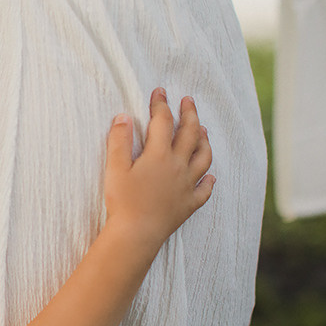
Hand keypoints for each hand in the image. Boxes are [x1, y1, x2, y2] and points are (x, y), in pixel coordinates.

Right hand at [103, 88, 214, 251]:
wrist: (137, 233)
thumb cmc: (123, 201)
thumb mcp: (115, 168)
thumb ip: (119, 140)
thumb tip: (124, 116)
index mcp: (159, 155)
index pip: (163, 122)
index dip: (161, 104)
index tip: (160, 91)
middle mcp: (178, 166)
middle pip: (190, 134)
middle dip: (190, 114)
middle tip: (189, 101)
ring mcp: (187, 185)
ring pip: (203, 158)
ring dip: (204, 141)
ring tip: (203, 130)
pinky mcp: (188, 204)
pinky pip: (205, 190)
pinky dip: (209, 181)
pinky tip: (211, 177)